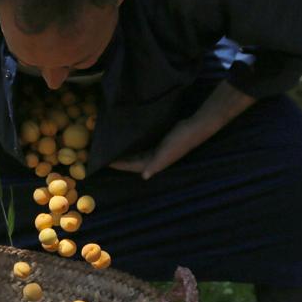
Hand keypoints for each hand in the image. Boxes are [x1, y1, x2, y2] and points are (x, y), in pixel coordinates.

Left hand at [110, 81, 255, 179]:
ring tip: (112, 146)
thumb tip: (144, 176)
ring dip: (126, 152)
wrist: (197, 126)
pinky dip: (134, 144)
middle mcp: (155, 159)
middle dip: (120, 159)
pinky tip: (127, 139)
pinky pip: (143, 145)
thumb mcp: (167, 152)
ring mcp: (158, 151)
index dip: (119, 165)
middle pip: (132, 161)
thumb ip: (155, 164)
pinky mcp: (160, 142)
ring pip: (137, 153)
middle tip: (104, 153)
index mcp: (155, 163)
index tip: (104, 161)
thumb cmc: (181, 139)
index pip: (131, 166)